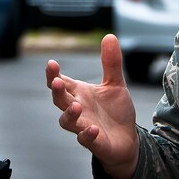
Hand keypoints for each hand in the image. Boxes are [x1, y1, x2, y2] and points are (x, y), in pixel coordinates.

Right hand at [46, 34, 139, 178]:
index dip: (53, 74)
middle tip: (57, 82)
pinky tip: (93, 128)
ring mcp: (83, 126)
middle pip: (59, 100)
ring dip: (69, 114)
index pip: (60, 82)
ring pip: (67, 122)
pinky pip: (86, 140)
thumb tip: (109, 36)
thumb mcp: (115, 84)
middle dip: (56, 91)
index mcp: (79, 93)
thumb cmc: (115, 111)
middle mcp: (78, 109)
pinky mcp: (95, 142)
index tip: (51, 64)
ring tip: (77, 106)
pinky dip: (87, 134)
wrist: (127, 139)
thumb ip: (111, 63)